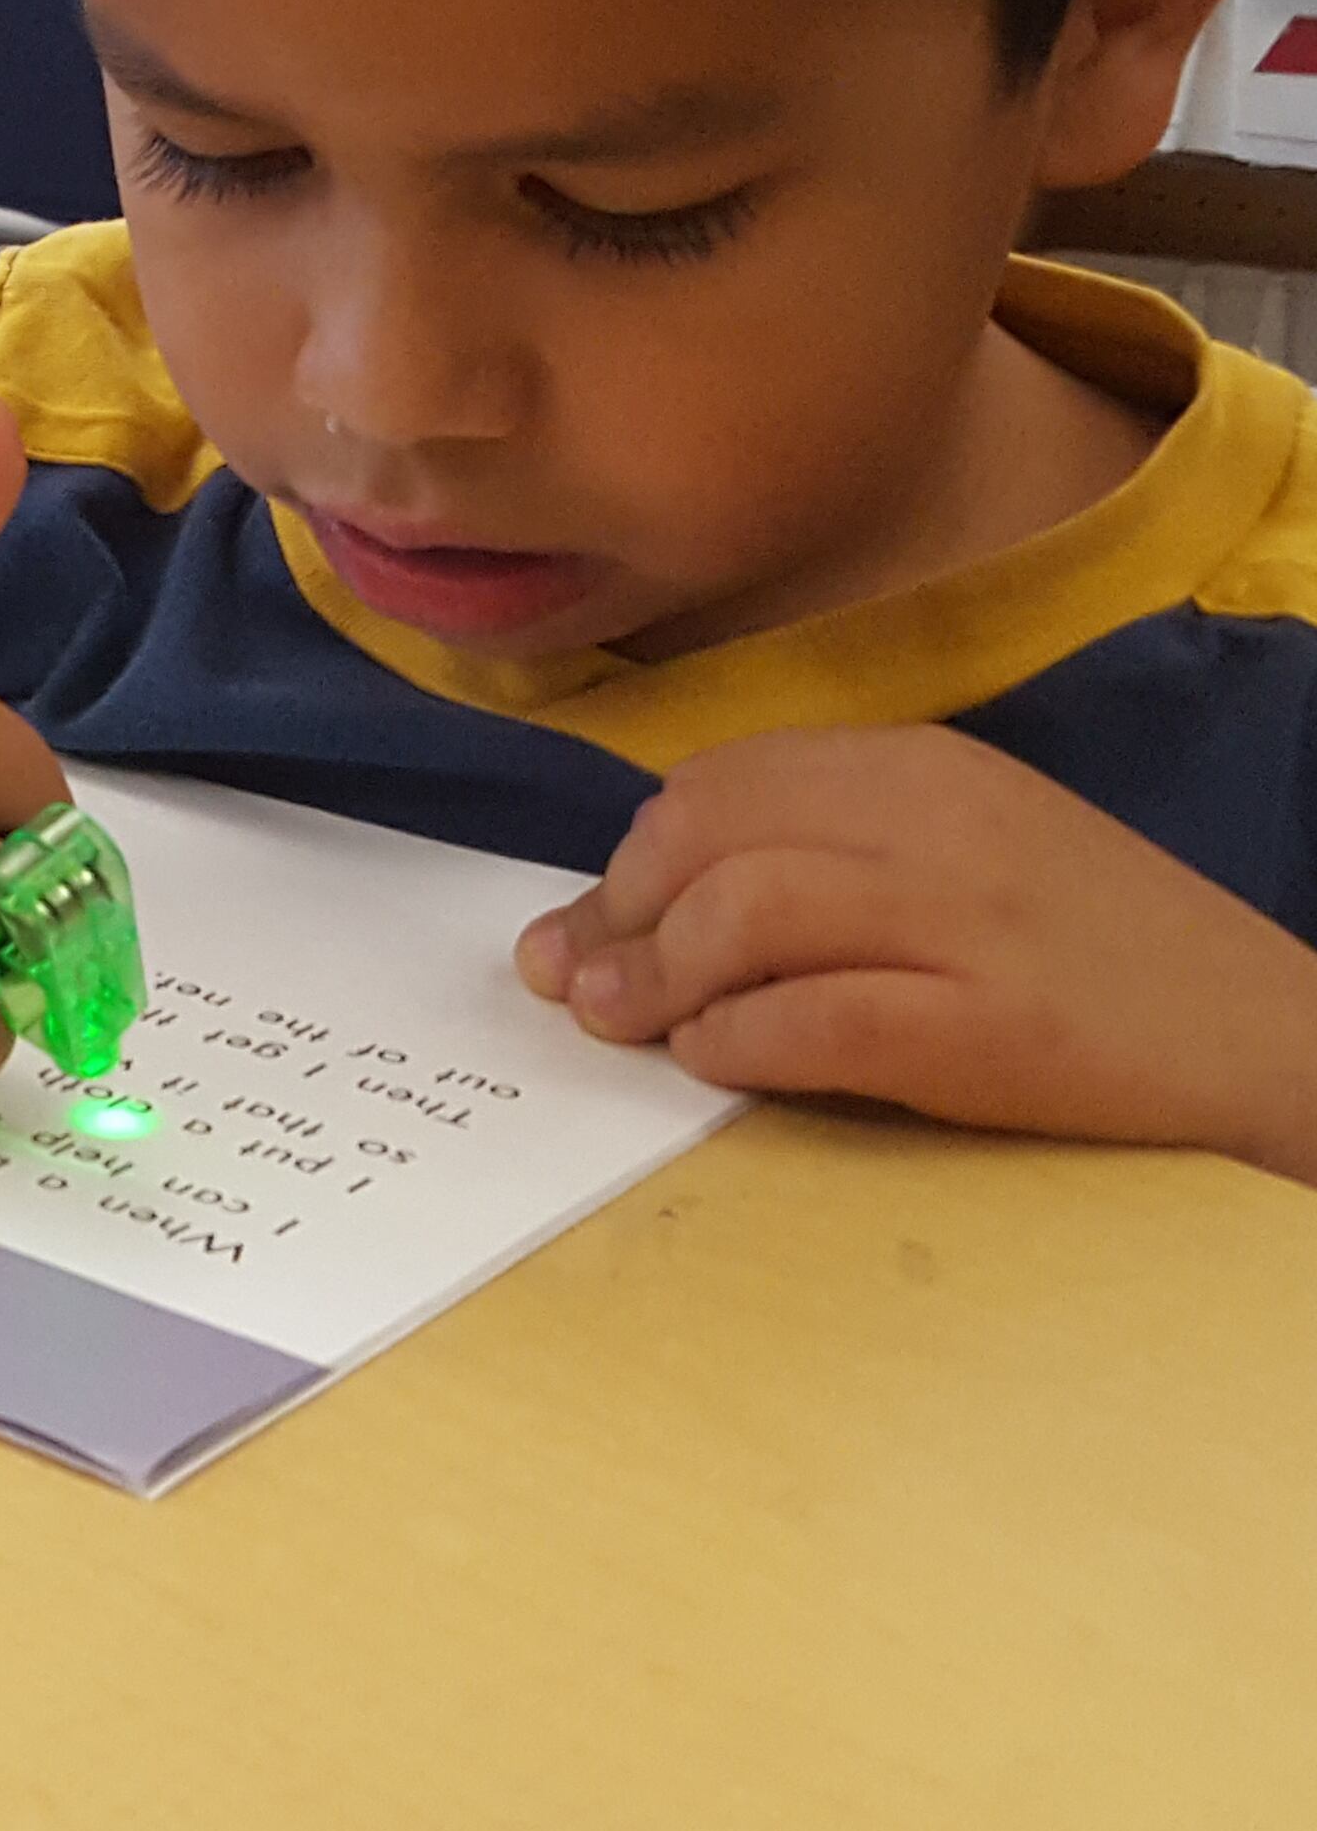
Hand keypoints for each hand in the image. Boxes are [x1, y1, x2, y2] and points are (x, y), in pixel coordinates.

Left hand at [517, 727, 1316, 1183]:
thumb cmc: (1100, 963)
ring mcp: (972, 919)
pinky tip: (715, 1061)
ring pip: (748, 909)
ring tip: (624, 1026)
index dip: (636, 854)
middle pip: (711, 832)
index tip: (595, 921)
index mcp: (929, 769)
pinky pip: (816, 1016)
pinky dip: (736, 1040)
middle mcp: (943, 822)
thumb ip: (824, 859)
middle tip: (582, 984)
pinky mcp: (994, 1026)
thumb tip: (633, 911)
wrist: (1271, 1043)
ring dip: (657, 975)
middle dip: (620, 910)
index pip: (725, 780)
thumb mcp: (969, 860)